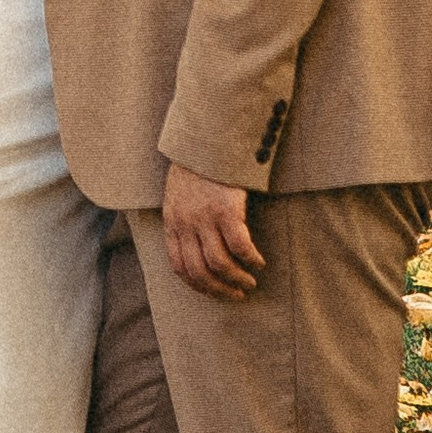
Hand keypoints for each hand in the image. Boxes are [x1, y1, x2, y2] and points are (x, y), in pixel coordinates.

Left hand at [162, 163, 263, 296]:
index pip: (179, 266)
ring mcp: (205, 217)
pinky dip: (250, 259)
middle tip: (237, 294)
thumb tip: (197, 246)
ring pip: (219, 264)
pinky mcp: (226, 209)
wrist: (207, 138)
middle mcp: (185, 223)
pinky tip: (258, 261)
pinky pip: (240, 246)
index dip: (198, 285)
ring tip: (250, 282)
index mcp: (172, 222)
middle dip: (219, 290)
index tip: (215, 292)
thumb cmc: (197, 166)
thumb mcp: (178, 195)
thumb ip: (183, 219)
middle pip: (199, 271)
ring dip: (237, 279)